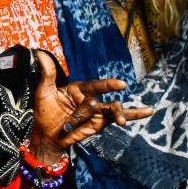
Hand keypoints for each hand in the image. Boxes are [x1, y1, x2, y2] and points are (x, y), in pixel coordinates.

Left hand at [30, 52, 152, 155]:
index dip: (108, 85)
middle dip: (93, 109)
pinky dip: (133, 115)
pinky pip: (118, 118)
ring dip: (118, 114)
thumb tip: (40, 54)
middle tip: (96, 110)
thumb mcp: (44, 91)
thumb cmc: (44, 111)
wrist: (45, 134)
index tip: (121, 84)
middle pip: (102, 100)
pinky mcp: (101, 123)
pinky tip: (147, 111)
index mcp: (79, 88)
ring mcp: (98, 111)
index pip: (95, 85)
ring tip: (121, 121)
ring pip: (113, 109)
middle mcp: (91, 97)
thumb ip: (48, 74)